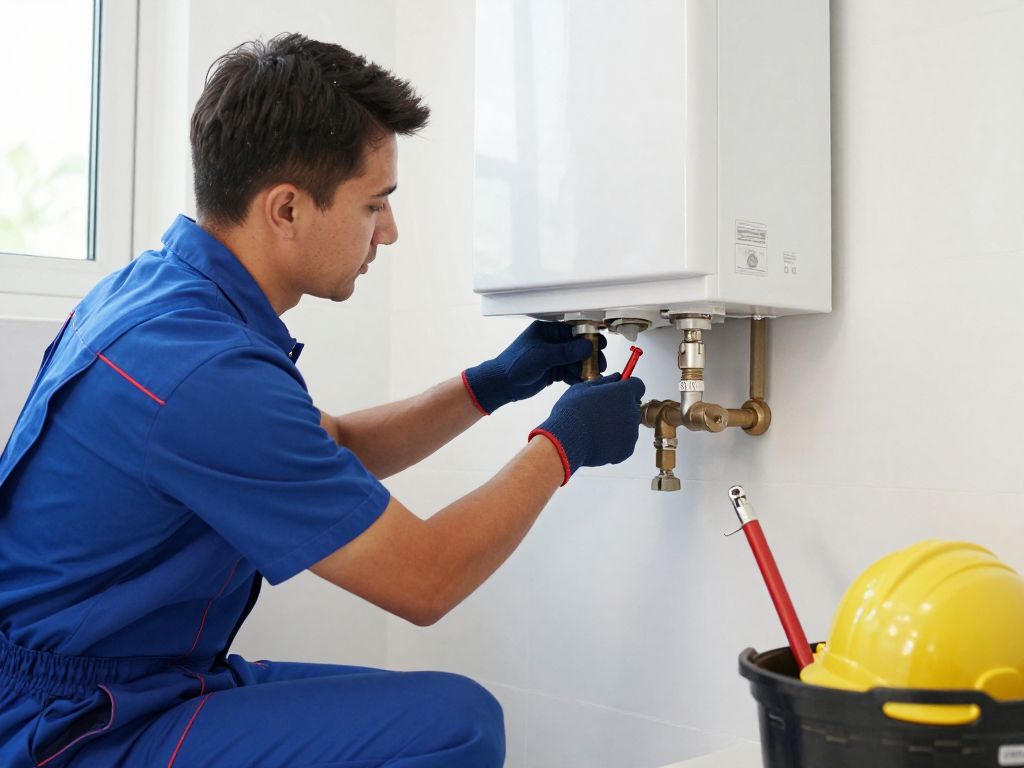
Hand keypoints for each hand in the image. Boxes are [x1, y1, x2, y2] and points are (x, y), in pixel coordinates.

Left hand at [462, 321, 606, 413]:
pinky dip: (576, 376)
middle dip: (588, 355)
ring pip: (574, 360)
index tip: (600, 343)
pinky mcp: (552, 371)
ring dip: (584, 367)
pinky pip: (569, 372)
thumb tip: (587, 346)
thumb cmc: (514, 365)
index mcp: (546, 331)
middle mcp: (551, 342)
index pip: (572, 330)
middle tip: (599, 363)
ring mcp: (552, 357)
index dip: (587, 337)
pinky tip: (582, 381)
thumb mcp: (542, 356)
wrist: (502, 385)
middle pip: (576, 346)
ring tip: (593, 374)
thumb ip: (566, 352)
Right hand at [528, 373, 645, 484]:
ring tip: (596, 428)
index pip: (638, 386)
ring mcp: (631, 432)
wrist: (566, 441)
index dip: (627, 388)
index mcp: (623, 393)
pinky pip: (624, 443)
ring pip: (628, 426)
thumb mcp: (583, 389)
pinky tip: (598, 440)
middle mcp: (632, 412)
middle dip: (621, 408)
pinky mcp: (627, 449)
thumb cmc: (572, 413)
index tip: (619, 391)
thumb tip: (615, 377)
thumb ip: (604, 382)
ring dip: (617, 426)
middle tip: (600, 412)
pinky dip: (614, 443)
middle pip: (632, 407)